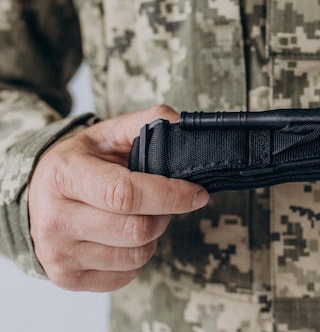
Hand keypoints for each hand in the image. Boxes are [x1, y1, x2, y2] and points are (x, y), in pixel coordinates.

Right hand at [29, 105, 208, 291]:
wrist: (38, 196)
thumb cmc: (82, 163)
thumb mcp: (108, 134)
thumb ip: (148, 123)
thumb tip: (184, 126)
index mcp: (65, 175)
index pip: (127, 195)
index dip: (170, 195)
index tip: (198, 193)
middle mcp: (55, 218)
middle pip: (137, 230)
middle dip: (164, 215)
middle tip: (160, 202)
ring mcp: (57, 253)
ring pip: (136, 256)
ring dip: (152, 236)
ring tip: (139, 216)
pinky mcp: (66, 278)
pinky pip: (126, 275)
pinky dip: (136, 256)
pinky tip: (123, 237)